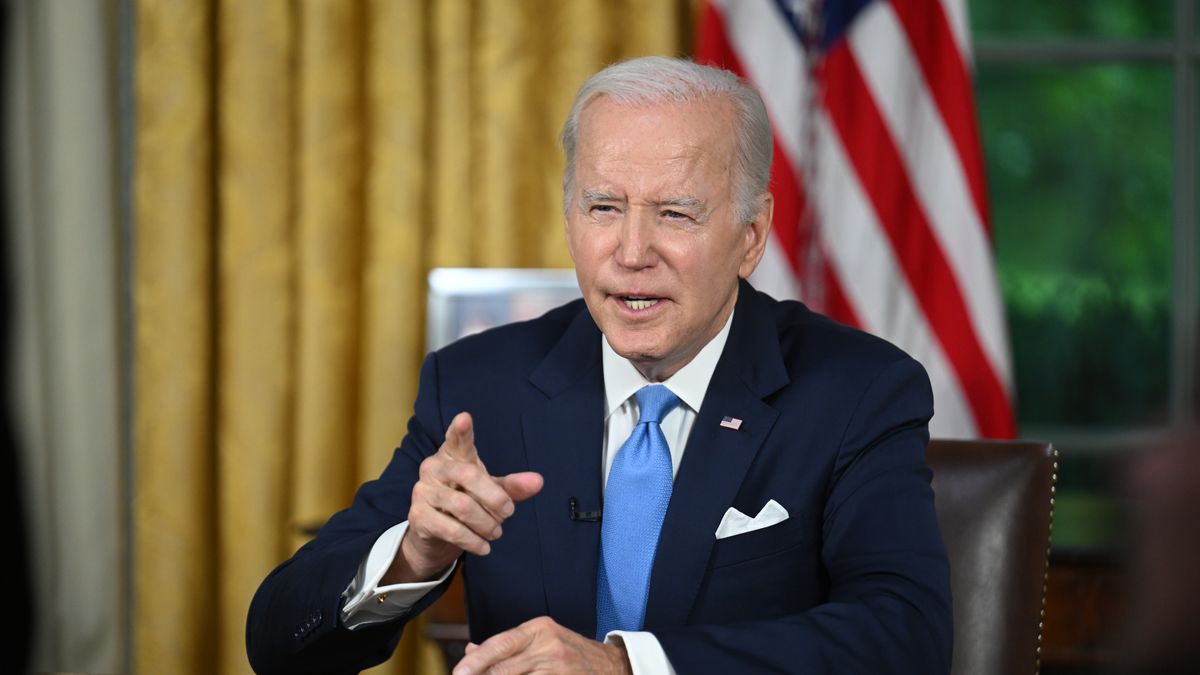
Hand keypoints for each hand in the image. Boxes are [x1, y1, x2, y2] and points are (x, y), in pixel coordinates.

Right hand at [386, 412, 543, 582]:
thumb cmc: (465, 503)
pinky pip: (452, 529)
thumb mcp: (491, 493)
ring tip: (496, 532)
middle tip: (508, 513)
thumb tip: (538, 481)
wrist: (435, 537)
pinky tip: (484, 547)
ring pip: (463, 506)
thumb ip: (512, 487)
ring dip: (486, 523)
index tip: (465, 418)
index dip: (460, 430)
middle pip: (469, 475)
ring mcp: (422, 491)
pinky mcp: (418, 516)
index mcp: (452, 455)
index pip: (456, 440)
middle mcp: (433, 468)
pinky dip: (473, 541)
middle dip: (495, 498)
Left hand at [453, 616, 631, 674]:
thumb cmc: (570, 652)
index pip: (501, 643)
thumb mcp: (541, 640)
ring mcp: (558, 670)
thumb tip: (471, 652)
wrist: (611, 666)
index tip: (459, 672)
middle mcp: (549, 647)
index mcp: (539, 630)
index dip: (477, 661)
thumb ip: (507, 645)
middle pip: (504, 668)